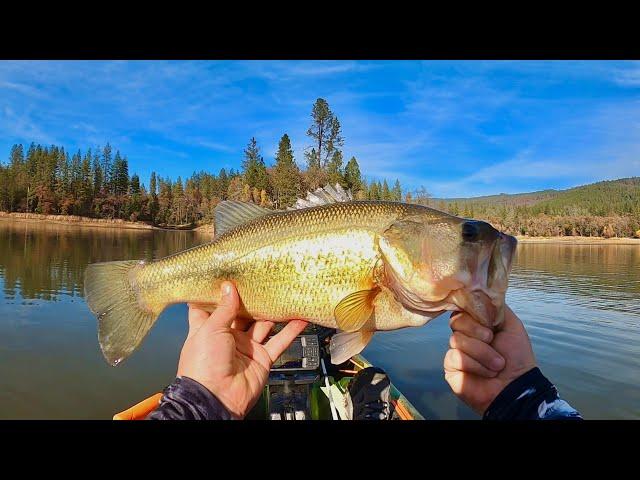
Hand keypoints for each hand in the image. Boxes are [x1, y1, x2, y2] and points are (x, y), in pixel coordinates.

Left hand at [177, 281, 307, 417]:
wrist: (216, 397)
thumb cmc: (202, 365)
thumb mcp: (210, 329)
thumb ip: (224, 308)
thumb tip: (228, 287)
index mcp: (208, 329)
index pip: (211, 307)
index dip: (217, 293)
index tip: (227, 276)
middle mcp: (228, 337)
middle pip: (242, 314)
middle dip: (251, 299)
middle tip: (262, 280)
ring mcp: (246, 348)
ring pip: (263, 325)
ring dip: (273, 313)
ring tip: (284, 295)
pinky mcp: (262, 358)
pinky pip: (278, 342)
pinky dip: (290, 331)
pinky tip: (300, 319)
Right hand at [444, 305, 536, 414]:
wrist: (516, 385)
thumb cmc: (516, 355)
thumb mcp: (511, 324)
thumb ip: (495, 307)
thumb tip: (482, 291)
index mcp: (476, 325)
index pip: (462, 309)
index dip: (472, 314)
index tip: (487, 322)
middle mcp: (464, 336)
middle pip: (456, 322)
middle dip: (478, 332)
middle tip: (493, 341)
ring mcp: (456, 352)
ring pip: (456, 340)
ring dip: (482, 352)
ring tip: (496, 365)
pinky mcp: (450, 367)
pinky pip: (454, 357)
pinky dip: (475, 365)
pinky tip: (486, 373)